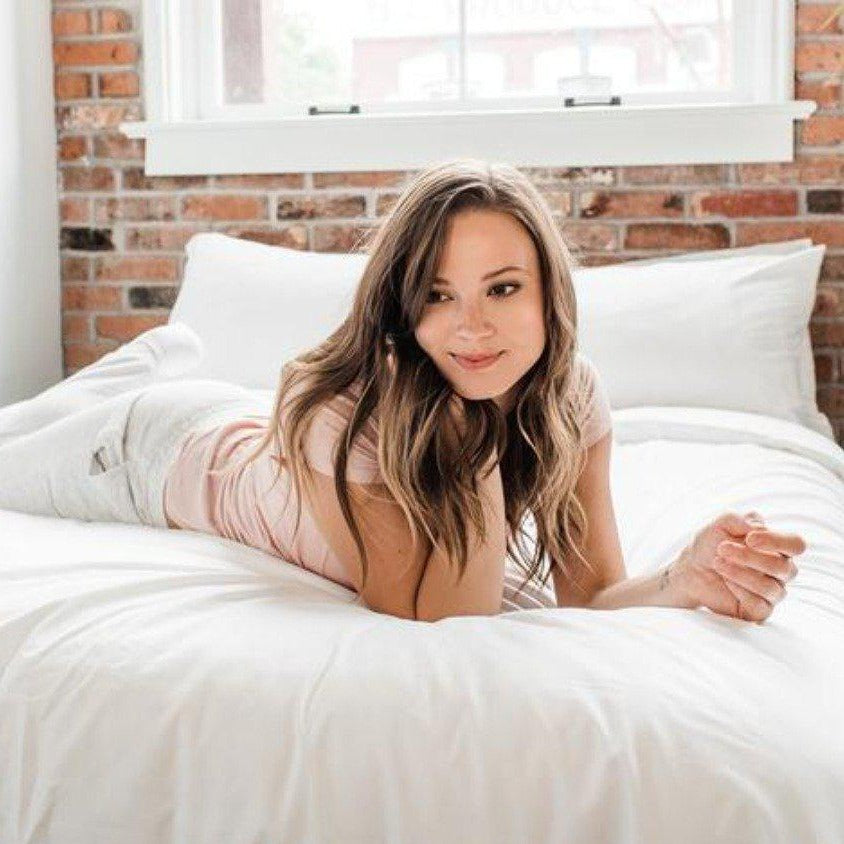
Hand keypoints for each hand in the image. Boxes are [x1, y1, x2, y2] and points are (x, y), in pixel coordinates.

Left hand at [671, 510, 805, 623]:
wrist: (691, 568)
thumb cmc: (711, 544)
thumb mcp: (719, 524)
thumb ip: (738, 519)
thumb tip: (757, 526)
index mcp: (777, 547)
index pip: (796, 544)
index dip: (777, 541)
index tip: (750, 538)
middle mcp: (780, 570)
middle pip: (783, 567)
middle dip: (750, 557)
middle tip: (722, 548)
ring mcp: (772, 592)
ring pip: (771, 588)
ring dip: (741, 573)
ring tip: (718, 563)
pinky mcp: (759, 610)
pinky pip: (759, 605)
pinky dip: (740, 590)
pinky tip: (726, 581)